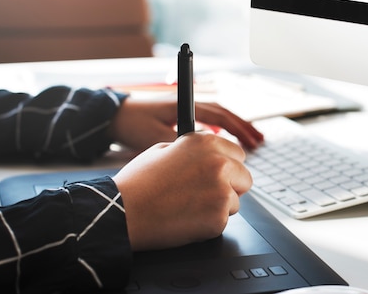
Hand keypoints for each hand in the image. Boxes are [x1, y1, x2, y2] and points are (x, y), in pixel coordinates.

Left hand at [108, 95, 263, 151]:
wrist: (112, 116)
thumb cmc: (132, 124)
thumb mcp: (154, 138)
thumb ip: (179, 146)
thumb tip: (203, 158)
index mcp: (185, 108)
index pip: (220, 116)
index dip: (238, 128)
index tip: (252, 140)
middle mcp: (188, 107)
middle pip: (224, 115)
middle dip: (243, 127)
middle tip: (259, 141)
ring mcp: (184, 112)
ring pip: (217, 118)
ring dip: (234, 129)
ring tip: (250, 142)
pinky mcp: (179, 119)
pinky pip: (207, 123)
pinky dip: (221, 131)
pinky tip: (224, 144)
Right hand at [114, 132, 251, 250]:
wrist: (122, 212)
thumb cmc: (138, 182)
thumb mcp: (164, 149)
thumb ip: (193, 149)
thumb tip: (209, 154)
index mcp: (207, 142)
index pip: (238, 154)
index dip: (227, 166)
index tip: (218, 174)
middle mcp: (219, 162)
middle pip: (244, 177)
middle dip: (229, 186)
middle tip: (204, 194)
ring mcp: (221, 189)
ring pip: (236, 201)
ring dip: (219, 206)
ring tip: (189, 207)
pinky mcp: (218, 216)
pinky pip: (224, 221)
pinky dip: (209, 225)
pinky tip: (187, 220)